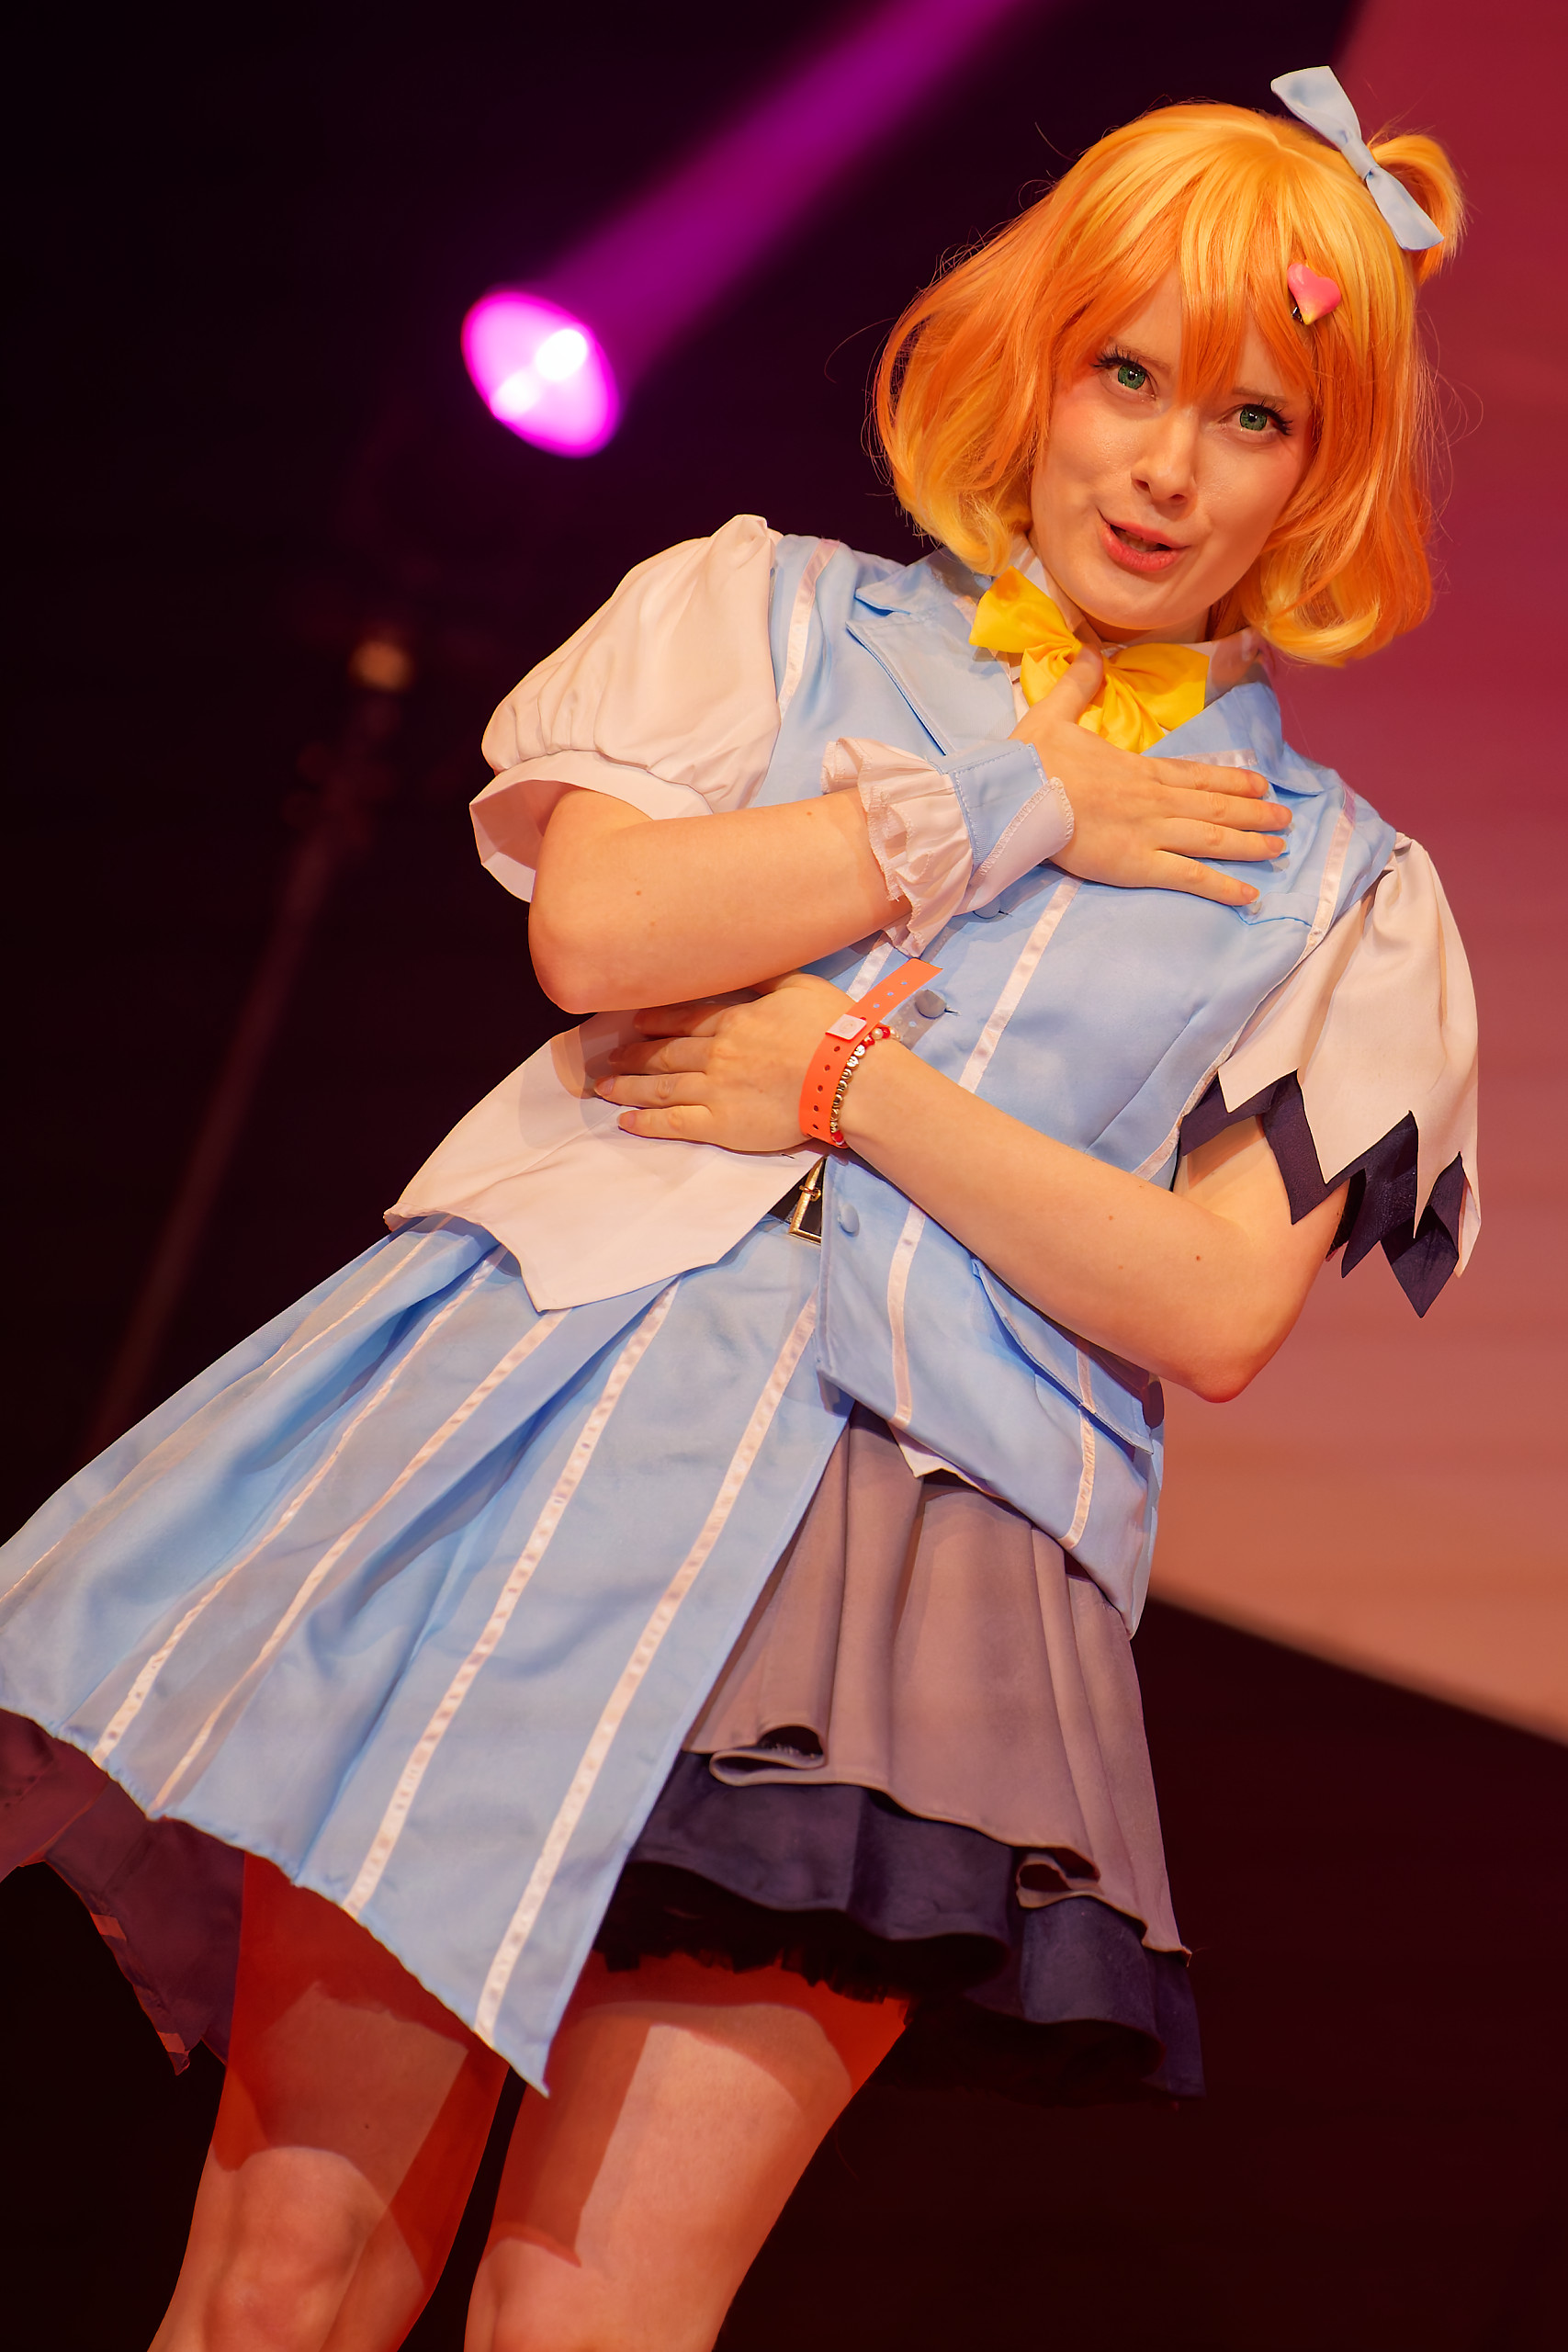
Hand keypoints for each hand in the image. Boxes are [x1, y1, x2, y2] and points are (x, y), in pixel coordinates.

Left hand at [595, 972, 852, 1150]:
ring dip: (630, 1086)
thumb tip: (744, 960)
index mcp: (734, 1021)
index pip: (685, 1019)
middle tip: (612, 1055)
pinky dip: (646, 1123)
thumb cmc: (832, 1030)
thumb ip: (767, 976)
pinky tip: (625, 1122)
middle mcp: (716, 1053)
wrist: (846, 1077)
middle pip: (666, 1053)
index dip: (657, 1021)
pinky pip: (674, 1123)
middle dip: (635, 1053)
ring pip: (661, 1087)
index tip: (635, 1022)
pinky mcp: (721, 1125)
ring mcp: (715, 1090)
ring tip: (605, 1086)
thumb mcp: (801, 985)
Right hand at [1010, 640, 1289, 906]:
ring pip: (1213, 837)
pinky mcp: (1138, 863)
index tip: (1260, 783)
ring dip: (1250, 843)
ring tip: (1278, 847)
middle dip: (1253, 811)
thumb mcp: (1053, 713)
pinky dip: (1223, 885)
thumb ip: (1077, 683)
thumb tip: (1090, 649)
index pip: (1196, 774)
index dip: (1230, 781)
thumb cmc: (1029, 762)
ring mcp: (1149, 831)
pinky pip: (1190, 876)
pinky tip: (1250, 894)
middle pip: (1215, 806)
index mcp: (1138, 768)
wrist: (1014, 795)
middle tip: (1285, 817)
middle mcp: (1154, 799)